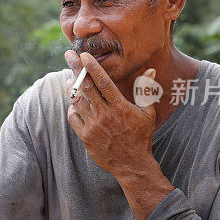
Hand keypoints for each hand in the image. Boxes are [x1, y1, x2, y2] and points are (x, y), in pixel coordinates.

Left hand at [65, 50, 156, 178]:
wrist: (132, 165)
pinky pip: (73, 117)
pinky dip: (72, 108)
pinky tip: (75, 105)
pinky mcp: (85, 137)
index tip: (83, 55)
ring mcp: (93, 126)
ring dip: (71, 87)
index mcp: (120, 107)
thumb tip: (150, 70)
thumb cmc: (141, 137)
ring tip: (70, 81)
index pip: (103, 82)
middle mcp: (105, 115)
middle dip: (75, 68)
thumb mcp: (148, 113)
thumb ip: (145, 91)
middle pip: (86, 87)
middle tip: (68, 55)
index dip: (92, 67)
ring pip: (76, 101)